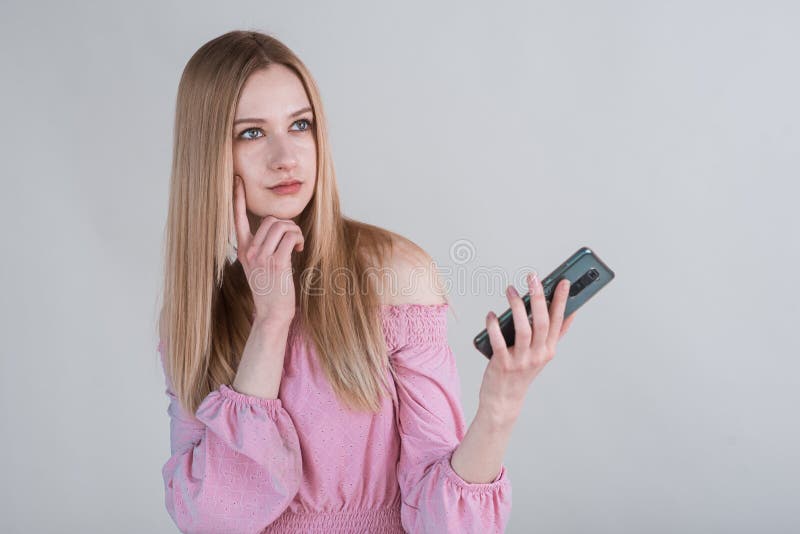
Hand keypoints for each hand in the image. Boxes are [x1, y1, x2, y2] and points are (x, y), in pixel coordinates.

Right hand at [233, 175, 304, 322]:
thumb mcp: (258, 266)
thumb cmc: (270, 289)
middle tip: (293, 238)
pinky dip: (298, 239)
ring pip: (281, 226)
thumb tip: (276, 228)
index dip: (236, 198)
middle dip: (287, 224)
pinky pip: (290, 237)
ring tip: (297, 243)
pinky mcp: (276, 263)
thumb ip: (261, 247)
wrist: (272, 313)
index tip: (237, 180)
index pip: (236, 219)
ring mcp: (262, 257)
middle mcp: (249, 251)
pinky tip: (299, 249)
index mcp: (243, 250)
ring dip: (295, 231)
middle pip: (269, 219)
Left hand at [478, 272, 576, 424]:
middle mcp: (538, 355)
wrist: (504, 400)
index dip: (562, 301)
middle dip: (539, 297)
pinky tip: (491, 315)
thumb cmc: (521, 373)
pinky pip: (498, 341)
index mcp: (549, 350)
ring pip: (523, 329)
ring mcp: (521, 360)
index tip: (564, 281)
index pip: (559, 321)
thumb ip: (552, 335)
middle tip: (533, 278)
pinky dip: (494, 326)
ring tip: (510, 290)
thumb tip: (568, 312)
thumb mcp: (541, 355)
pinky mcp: (502, 364)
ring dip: (517, 307)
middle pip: (542, 322)